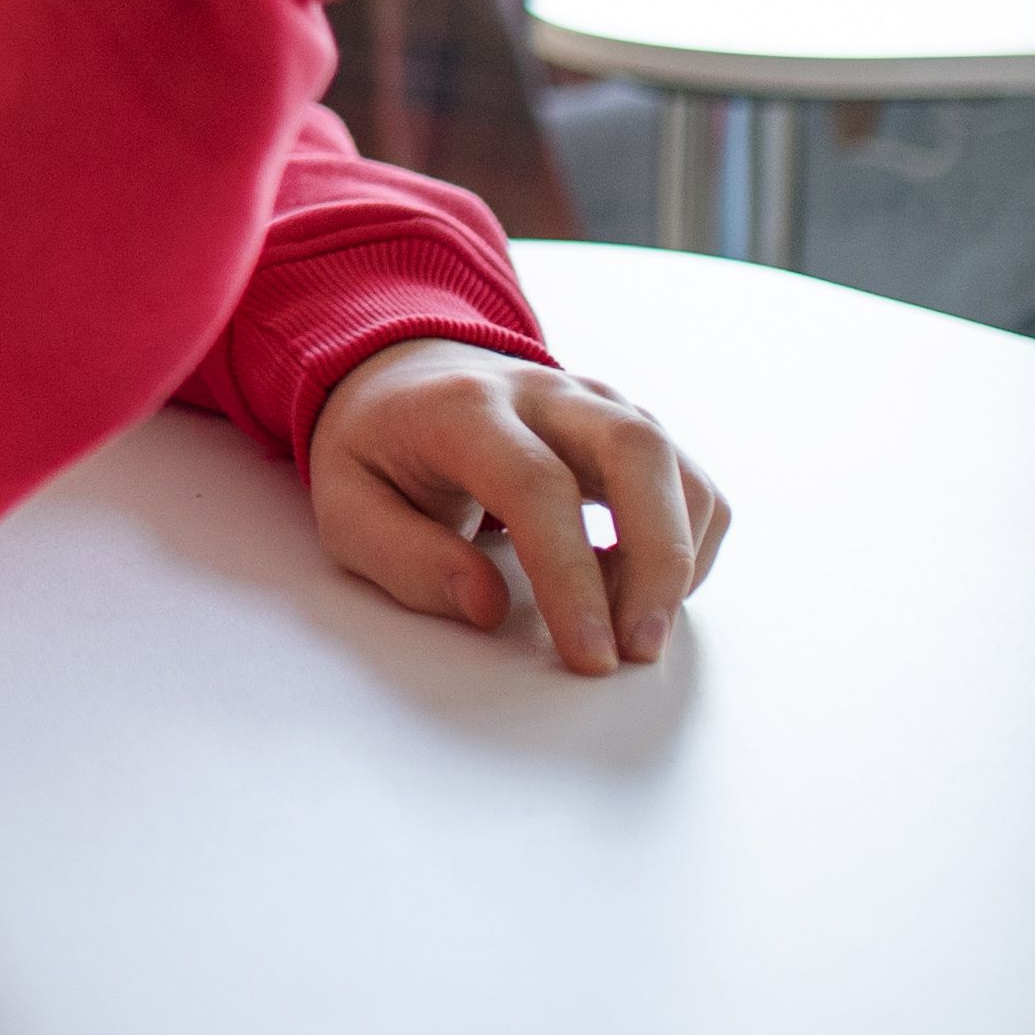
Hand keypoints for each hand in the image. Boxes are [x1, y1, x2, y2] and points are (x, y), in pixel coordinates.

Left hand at [308, 338, 731, 674]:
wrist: (403, 377)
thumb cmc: (377, 451)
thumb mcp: (344, 506)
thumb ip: (402, 558)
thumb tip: (486, 608)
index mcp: (462, 408)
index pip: (534, 484)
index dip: (569, 577)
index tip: (588, 657)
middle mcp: (543, 392)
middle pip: (635, 451)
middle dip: (657, 560)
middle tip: (640, 651)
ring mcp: (595, 404)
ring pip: (675, 466)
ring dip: (678, 559)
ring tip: (631, 629)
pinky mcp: (631, 428)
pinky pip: (690, 486)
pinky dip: (687, 546)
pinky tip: (636, 589)